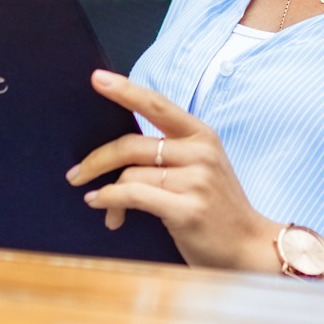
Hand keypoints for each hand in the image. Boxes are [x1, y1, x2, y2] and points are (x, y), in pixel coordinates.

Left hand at [67, 71, 283, 273]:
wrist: (249, 246)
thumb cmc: (217, 208)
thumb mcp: (202, 168)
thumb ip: (170, 152)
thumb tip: (118, 151)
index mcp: (202, 135)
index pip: (157, 104)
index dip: (125, 90)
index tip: (97, 78)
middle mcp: (201, 152)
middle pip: (131, 145)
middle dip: (96, 159)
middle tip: (75, 174)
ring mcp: (196, 180)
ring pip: (130, 174)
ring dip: (107, 193)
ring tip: (104, 207)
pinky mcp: (188, 209)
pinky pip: (134, 196)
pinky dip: (111, 201)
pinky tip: (105, 210)